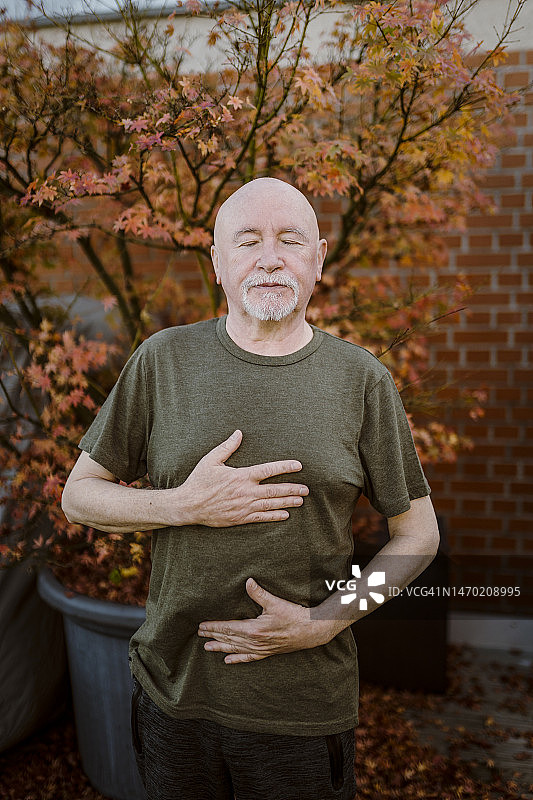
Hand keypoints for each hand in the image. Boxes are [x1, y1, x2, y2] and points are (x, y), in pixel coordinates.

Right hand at [180, 430, 307, 526]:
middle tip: (306, 488)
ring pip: (271, 504)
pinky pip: (261, 517)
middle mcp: (246, 491)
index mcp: (241, 476)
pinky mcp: (240, 518)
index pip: (268, 470)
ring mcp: (244, 506)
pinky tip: (285, 515)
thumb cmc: (199, 481)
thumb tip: (238, 433)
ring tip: (300, 500)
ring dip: (288, 502)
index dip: (285, 467)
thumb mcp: (211, 460)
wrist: (188, 505)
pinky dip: (274, 516)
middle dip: (293, 488)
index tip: (298, 465)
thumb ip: (227, 447)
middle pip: (275, 489)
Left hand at [197, 578, 336, 663]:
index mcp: (254, 630)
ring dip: (221, 648)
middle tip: (199, 635)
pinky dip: (237, 659)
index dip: (214, 627)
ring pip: (236, 649)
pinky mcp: (267, 652)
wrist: (311, 631)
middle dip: (213, 637)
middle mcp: (255, 642)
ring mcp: (261, 649)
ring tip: (207, 648)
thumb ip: (259, 593)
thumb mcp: (275, 602)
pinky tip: (228, 660)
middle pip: (229, 639)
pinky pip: (249, 658)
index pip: (229, 628)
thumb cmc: (294, 616)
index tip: (202, 626)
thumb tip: (248, 582)